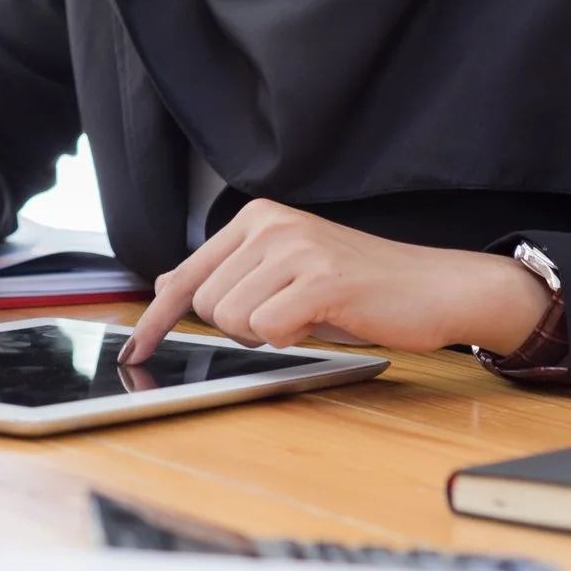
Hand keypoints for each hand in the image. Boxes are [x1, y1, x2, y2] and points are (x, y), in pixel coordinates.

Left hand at [119, 199, 550, 363]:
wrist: (437, 287)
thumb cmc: (361, 288)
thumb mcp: (286, 273)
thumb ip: (229, 275)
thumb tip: (167, 283)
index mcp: (257, 219)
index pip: (186, 275)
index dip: (155, 320)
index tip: (133, 351)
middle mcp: (271, 224)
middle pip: (208, 305)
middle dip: (242, 327)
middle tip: (290, 316)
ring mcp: (296, 248)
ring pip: (233, 320)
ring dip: (268, 334)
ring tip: (308, 316)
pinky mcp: (321, 279)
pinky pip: (269, 330)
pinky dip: (290, 338)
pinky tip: (322, 320)